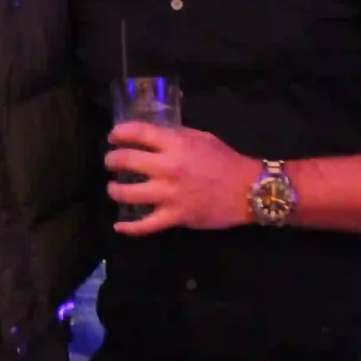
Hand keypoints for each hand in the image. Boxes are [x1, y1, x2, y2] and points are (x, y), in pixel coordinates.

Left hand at [106, 121, 255, 234]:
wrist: (250, 189)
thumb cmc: (227, 161)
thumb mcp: (202, 138)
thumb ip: (176, 135)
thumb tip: (152, 135)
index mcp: (176, 144)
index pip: (137, 132)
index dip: (119, 133)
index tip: (113, 137)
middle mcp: (168, 167)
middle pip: (126, 161)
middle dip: (112, 161)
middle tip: (111, 163)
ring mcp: (169, 194)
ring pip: (127, 193)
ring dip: (114, 190)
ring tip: (113, 188)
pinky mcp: (175, 216)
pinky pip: (145, 225)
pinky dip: (129, 228)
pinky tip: (119, 225)